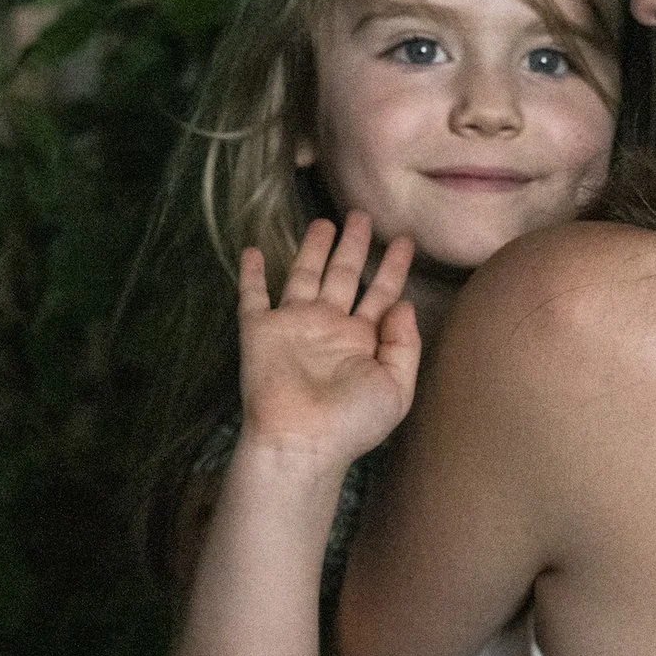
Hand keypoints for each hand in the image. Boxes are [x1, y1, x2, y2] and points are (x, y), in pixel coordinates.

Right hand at [236, 213, 420, 467]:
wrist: (301, 440)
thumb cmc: (352, 421)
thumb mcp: (396, 387)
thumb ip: (405, 344)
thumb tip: (404, 304)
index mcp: (362, 340)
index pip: (382, 293)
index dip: (394, 267)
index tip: (406, 240)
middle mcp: (329, 326)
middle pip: (344, 275)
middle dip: (354, 245)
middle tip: (362, 215)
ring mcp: (294, 326)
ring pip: (304, 275)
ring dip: (312, 249)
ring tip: (324, 221)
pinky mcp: (260, 330)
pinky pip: (253, 295)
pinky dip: (249, 273)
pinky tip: (250, 250)